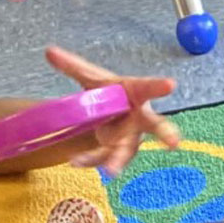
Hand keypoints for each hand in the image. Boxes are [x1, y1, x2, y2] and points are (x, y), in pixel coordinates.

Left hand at [45, 46, 179, 173]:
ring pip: (128, 150)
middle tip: (174, 142)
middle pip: (155, 125)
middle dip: (166, 133)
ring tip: (111, 171)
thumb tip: (49, 51)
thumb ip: (73, 66)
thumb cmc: (110, 93)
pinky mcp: (117, 151)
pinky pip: (105, 157)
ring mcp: (130, 137)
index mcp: (137, 92)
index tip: (170, 84)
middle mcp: (139, 117)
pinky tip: (75, 161)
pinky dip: (90, 160)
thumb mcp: (92, 78)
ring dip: (120, 160)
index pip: (149, 87)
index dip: (159, 86)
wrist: (111, 113)